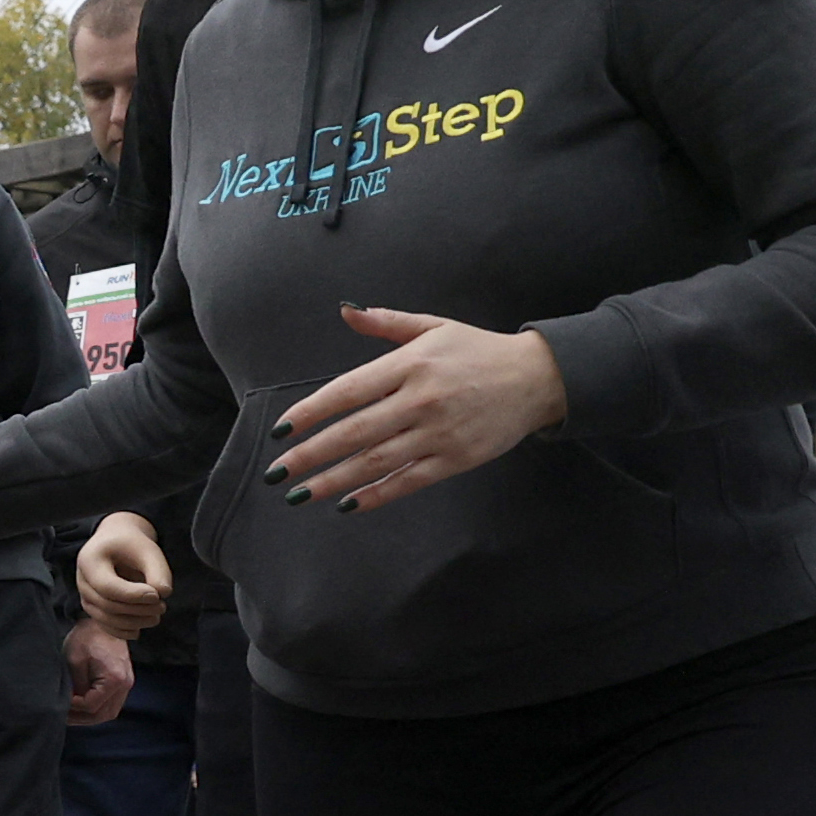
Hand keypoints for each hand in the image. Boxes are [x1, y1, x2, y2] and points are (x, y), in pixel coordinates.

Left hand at [63, 618, 135, 727]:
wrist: (104, 622)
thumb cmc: (87, 637)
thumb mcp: (74, 661)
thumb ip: (74, 686)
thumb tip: (68, 705)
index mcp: (115, 679)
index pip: (92, 705)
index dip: (73, 707)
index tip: (60, 702)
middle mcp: (125, 685)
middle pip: (103, 715)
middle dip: (81, 718)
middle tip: (62, 716)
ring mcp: (126, 684)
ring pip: (108, 713)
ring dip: (89, 716)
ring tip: (70, 714)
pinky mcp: (123, 682)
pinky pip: (110, 704)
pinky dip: (96, 708)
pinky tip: (80, 706)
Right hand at [75, 513, 173, 637]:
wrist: (117, 541)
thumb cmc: (133, 544)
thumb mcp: (147, 550)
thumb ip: (158, 570)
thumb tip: (164, 593)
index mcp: (89, 561)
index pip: (108, 586)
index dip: (133, 595)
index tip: (157, 595)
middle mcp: (82, 581)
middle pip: (107, 604)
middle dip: (137, 610)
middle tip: (162, 606)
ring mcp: (85, 595)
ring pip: (105, 618)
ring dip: (132, 622)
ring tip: (156, 617)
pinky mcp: (93, 607)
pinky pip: (103, 625)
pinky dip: (121, 631)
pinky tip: (139, 630)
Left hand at [267, 306, 567, 512]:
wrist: (539, 378)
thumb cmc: (478, 351)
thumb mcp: (434, 326)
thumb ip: (387, 322)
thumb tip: (346, 311)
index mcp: (411, 364)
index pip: (347, 391)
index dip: (310, 413)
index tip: (280, 432)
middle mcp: (421, 399)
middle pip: (354, 432)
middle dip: (310, 455)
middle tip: (276, 473)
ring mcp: (439, 432)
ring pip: (376, 462)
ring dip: (333, 481)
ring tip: (300, 494)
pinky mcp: (457, 459)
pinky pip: (408, 481)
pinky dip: (376, 495)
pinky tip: (347, 505)